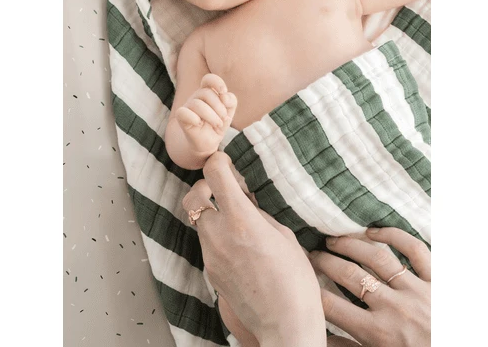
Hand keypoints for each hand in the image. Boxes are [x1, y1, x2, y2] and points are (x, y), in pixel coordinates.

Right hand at [175, 74, 236, 156]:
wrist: (208, 142)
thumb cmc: (218, 123)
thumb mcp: (229, 111)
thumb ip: (231, 100)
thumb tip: (224, 96)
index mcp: (208, 92)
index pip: (208, 79)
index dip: (216, 82)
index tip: (223, 92)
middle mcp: (196, 97)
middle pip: (206, 93)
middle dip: (218, 107)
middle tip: (223, 119)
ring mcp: (188, 106)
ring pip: (197, 104)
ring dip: (211, 116)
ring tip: (217, 125)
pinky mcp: (181, 117)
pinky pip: (183, 112)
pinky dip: (193, 118)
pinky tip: (199, 124)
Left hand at [181, 152, 326, 346]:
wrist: (285, 325)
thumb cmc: (295, 280)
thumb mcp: (284, 235)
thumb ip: (259, 214)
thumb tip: (245, 202)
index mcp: (241, 219)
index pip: (214, 175)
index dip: (218, 162)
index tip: (226, 163)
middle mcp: (218, 235)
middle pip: (192, 197)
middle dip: (204, 187)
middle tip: (223, 189)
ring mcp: (210, 256)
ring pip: (199, 222)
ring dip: (213, 213)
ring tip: (238, 222)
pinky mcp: (210, 273)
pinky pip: (208, 244)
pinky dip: (218, 236)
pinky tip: (240, 246)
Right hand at [310, 228, 430, 346]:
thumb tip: (320, 337)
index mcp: (377, 334)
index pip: (332, 306)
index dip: (310, 289)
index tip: (300, 278)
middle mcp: (394, 308)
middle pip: (349, 275)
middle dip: (324, 262)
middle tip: (312, 254)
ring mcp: (416, 290)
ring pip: (376, 257)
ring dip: (351, 244)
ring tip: (334, 239)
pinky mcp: (437, 280)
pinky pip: (415, 249)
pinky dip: (394, 235)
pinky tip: (375, 232)